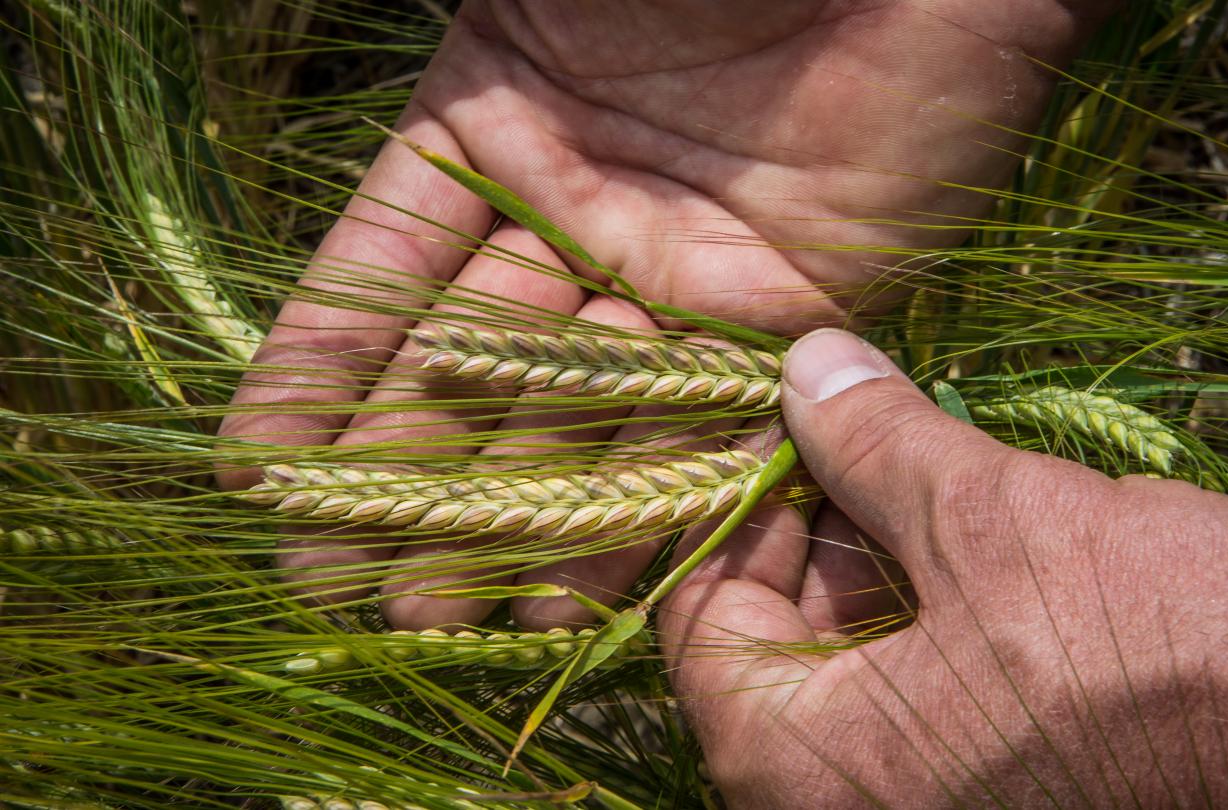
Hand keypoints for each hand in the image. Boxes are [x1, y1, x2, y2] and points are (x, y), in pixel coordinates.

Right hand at [219, 1, 1113, 629]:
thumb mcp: (530, 0)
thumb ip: (457, 111)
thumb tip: (353, 200)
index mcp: (496, 123)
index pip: (384, 268)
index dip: (317, 374)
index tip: (260, 477)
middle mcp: (581, 208)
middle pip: (475, 365)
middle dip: (404, 476)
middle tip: (344, 586)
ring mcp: (683, 266)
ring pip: (578, 412)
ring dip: (509, 516)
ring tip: (437, 616)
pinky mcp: (789, 306)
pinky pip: (702, 418)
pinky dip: (643, 500)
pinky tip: (578, 586)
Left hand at [662, 329, 1227, 807]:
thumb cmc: (1173, 659)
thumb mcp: (1001, 521)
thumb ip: (878, 443)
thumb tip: (802, 365)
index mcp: (804, 768)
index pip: (699, 612)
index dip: (733, 495)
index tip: (783, 416)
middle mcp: (840, 804)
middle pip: (772, 630)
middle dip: (815, 516)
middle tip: (860, 417)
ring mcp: (917, 797)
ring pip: (849, 650)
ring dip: (879, 546)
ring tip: (929, 454)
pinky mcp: (988, 781)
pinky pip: (919, 681)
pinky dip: (931, 597)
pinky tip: (974, 521)